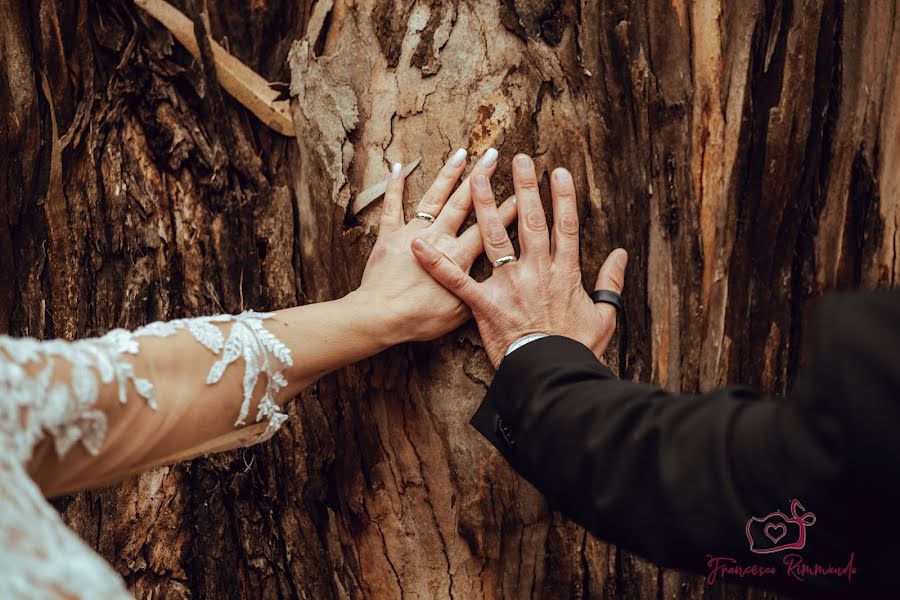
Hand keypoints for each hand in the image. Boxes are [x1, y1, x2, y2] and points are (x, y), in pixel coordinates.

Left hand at [354, 148, 516, 343]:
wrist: (381, 316)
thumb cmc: (420, 319)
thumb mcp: (459, 313)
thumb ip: (476, 291)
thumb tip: (493, 282)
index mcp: (458, 257)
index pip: (488, 229)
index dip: (506, 211)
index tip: (521, 192)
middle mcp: (439, 238)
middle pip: (463, 203)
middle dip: (480, 178)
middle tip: (492, 155)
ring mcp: (413, 233)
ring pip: (433, 198)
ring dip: (447, 174)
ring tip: (461, 153)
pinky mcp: (389, 237)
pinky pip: (392, 207)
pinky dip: (394, 186)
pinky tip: (397, 166)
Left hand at [410, 153, 627, 367]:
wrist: (553, 376)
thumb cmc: (577, 348)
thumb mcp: (604, 315)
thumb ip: (610, 282)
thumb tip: (620, 254)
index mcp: (565, 272)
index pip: (565, 226)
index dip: (562, 197)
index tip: (558, 172)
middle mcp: (536, 271)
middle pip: (530, 221)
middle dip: (524, 187)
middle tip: (519, 158)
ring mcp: (509, 285)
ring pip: (494, 238)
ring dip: (485, 206)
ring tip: (477, 178)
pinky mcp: (484, 304)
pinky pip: (457, 281)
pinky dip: (437, 264)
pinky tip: (419, 245)